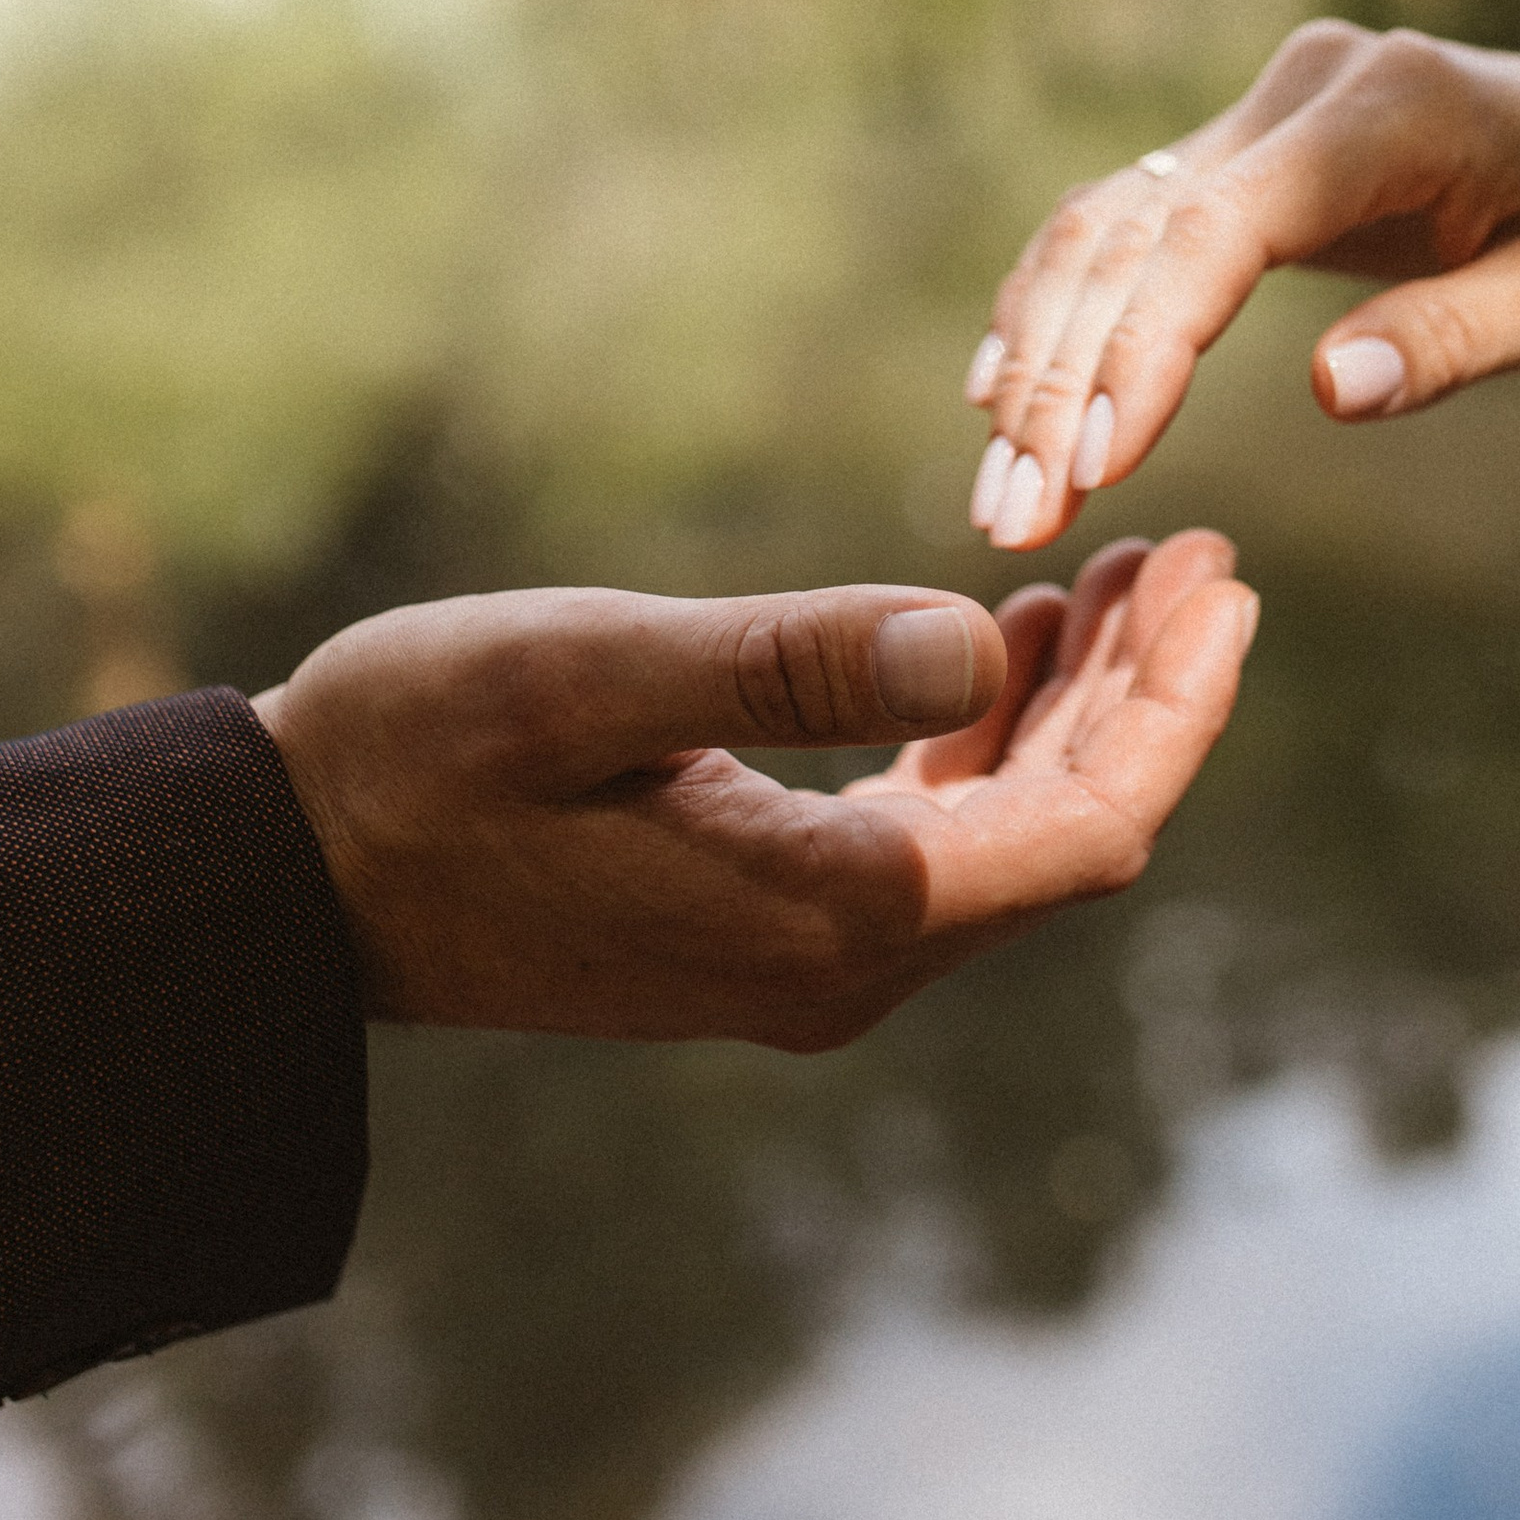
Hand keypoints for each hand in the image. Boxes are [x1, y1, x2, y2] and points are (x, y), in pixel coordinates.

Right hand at [252, 534, 1255, 1043]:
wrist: (293, 878)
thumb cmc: (416, 754)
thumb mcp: (589, 677)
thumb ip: (784, 662)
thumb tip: (972, 634)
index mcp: (828, 917)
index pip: (1081, 832)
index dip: (1173, 711)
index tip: (1225, 580)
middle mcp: (842, 965)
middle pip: (1069, 838)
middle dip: (1152, 698)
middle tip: (1208, 555)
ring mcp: (805, 956)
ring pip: (1007, 836)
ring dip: (1077, 710)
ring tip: (1132, 574)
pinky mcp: (764, 923)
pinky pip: (930, 837)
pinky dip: (986, 736)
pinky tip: (1003, 639)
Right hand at [964, 22, 1519, 550]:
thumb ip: (1457, 337)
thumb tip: (1331, 395)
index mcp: (1396, 104)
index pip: (1226, 225)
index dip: (1146, 343)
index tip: (1096, 466)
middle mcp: (1308, 87)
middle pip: (1140, 230)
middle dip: (1064, 379)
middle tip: (1014, 518)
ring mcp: (1265, 111)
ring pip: (1107, 227)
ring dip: (1039, 356)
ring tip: (1002, 493)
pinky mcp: (1242, 150)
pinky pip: (1124, 226)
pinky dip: (1059, 311)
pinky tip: (1005, 399)